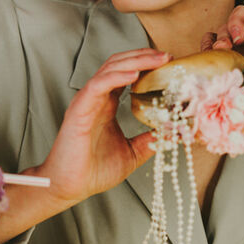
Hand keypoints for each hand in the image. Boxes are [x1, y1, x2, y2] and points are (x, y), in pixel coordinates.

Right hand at [37, 48, 170, 205]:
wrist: (70, 187)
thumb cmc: (94, 171)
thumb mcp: (132, 153)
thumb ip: (150, 141)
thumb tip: (173, 134)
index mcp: (107, 105)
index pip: (126, 73)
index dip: (146, 64)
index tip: (169, 63)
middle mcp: (97, 99)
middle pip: (119, 65)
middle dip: (144, 56)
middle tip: (167, 55)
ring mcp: (87, 102)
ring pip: (109, 70)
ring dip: (134, 61)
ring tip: (156, 59)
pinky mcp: (79, 110)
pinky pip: (97, 86)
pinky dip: (115, 77)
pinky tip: (134, 75)